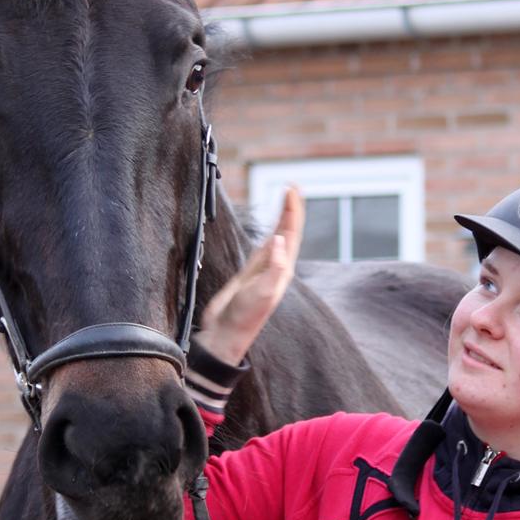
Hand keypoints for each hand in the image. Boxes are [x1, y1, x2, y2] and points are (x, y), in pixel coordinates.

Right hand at [197, 188, 304, 364]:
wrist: (227, 333)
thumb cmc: (245, 316)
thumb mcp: (262, 292)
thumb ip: (274, 267)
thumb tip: (281, 240)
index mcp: (283, 269)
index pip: (291, 233)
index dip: (292, 211)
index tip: (290, 189)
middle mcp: (277, 267)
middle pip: (288, 231)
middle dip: (291, 209)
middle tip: (292, 187)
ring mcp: (264, 269)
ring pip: (278, 237)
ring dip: (283, 218)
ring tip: (286, 200)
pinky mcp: (251, 273)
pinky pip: (265, 247)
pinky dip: (269, 233)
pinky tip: (272, 231)